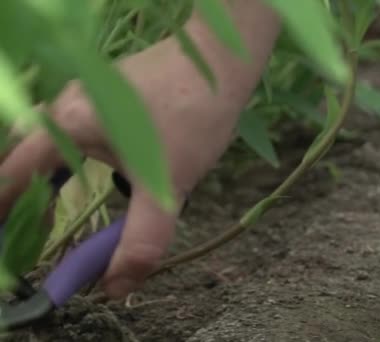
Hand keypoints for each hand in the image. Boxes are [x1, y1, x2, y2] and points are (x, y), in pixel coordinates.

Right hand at [0, 1, 279, 297]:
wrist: (222, 62)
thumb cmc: (192, 117)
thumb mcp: (166, 185)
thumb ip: (142, 238)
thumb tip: (117, 286)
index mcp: (67, 125)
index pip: (14, 174)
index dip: (6, 210)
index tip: (5, 241)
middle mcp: (69, 106)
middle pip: (28, 157)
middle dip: (25, 197)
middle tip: (30, 234)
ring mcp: (90, 96)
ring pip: (55, 144)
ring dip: (51, 179)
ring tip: (53, 211)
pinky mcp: (112, 95)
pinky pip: (78, 132)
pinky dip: (75, 161)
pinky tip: (96, 174)